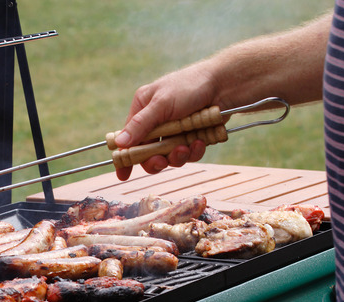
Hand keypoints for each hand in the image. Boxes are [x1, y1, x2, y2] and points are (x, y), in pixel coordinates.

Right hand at [114, 64, 219, 179]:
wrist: (225, 85)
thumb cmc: (190, 86)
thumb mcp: (161, 104)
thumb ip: (140, 125)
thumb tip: (119, 143)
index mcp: (143, 109)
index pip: (128, 138)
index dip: (125, 157)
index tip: (123, 174)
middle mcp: (157, 122)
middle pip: (148, 153)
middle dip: (155, 160)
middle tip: (161, 161)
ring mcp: (175, 131)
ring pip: (169, 156)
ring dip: (177, 156)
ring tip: (187, 147)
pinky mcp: (191, 137)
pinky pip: (188, 154)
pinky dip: (193, 151)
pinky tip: (200, 141)